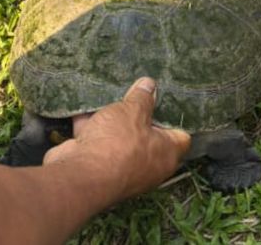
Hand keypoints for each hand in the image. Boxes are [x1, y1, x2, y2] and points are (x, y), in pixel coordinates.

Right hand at [42, 78, 190, 202]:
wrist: (79, 176)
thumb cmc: (117, 144)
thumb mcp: (133, 111)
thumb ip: (142, 97)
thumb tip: (149, 85)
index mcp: (166, 154)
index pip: (181, 137)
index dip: (174, 118)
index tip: (167, 100)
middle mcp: (148, 166)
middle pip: (148, 135)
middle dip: (139, 114)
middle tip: (136, 93)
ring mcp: (121, 168)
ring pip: (120, 138)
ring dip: (112, 120)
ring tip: (109, 94)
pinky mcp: (97, 167)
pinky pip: (97, 142)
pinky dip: (90, 127)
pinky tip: (83, 107)